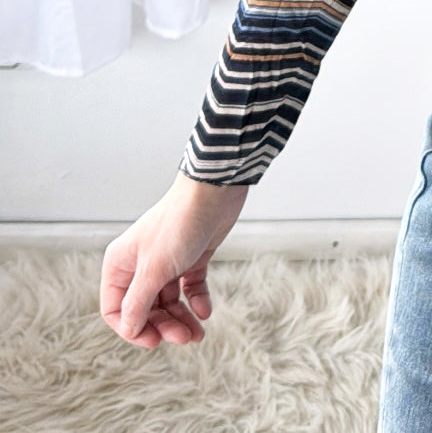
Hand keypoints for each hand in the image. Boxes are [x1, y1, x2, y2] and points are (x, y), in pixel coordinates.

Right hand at [100, 172, 248, 348]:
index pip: (115, 309)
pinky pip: (190, 288)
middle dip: (163, 325)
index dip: (132, 329)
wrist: (214, 192)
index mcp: (121, 264)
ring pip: (168, 302)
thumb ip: (138, 303)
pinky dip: (196, 301)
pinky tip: (205, 312)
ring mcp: (167, 261)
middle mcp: (141, 264)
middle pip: (145, 309)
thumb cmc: (179, 225)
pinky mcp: (191, 257)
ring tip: (197, 334)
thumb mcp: (154, 270)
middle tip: (184, 337)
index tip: (153, 341)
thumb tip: (128, 329)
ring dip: (181, 319)